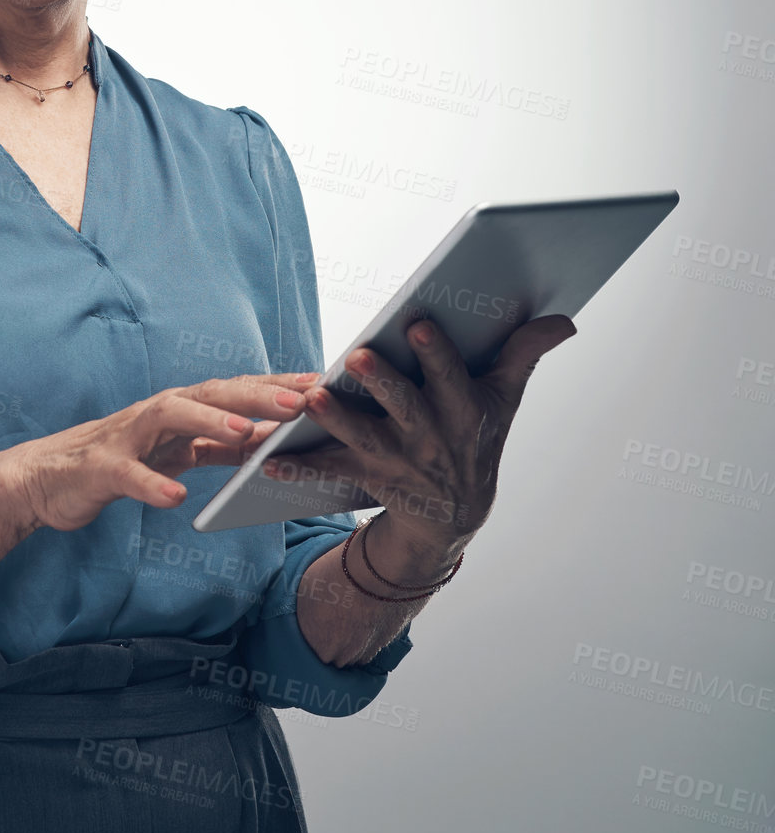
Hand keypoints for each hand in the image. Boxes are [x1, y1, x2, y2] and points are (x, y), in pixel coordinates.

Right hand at [3, 372, 318, 532]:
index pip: (236, 391)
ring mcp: (128, 437)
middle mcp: (157, 413)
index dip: (279, 386)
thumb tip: (274, 440)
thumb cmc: (120, 461)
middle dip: (258, 395)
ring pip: (171, 417)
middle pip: (212, 394)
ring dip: (210, 422)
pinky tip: (175, 499)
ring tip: (247, 432)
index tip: (323, 382)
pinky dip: (152, 485)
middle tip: (301, 401)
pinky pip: (128, 475)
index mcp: (181, 410)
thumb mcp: (178, 452)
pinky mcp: (101, 468)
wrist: (46, 478)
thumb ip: (221, 445)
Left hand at [265, 315, 576, 574]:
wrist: (456, 514)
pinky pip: (328, 473)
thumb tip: (563, 318)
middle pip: (405, 409)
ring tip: (313, 399)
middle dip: (383, 384)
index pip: (453, 380)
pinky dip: (298, 469)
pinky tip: (268, 461)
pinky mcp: (364, 477)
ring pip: (364, 439)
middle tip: (358, 356)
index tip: (420, 322)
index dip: (438, 355)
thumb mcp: (503, 398)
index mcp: (464, 412)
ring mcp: (396, 461)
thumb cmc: (477, 437)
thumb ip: (524, 353)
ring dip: (338, 422)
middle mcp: (430, 438)